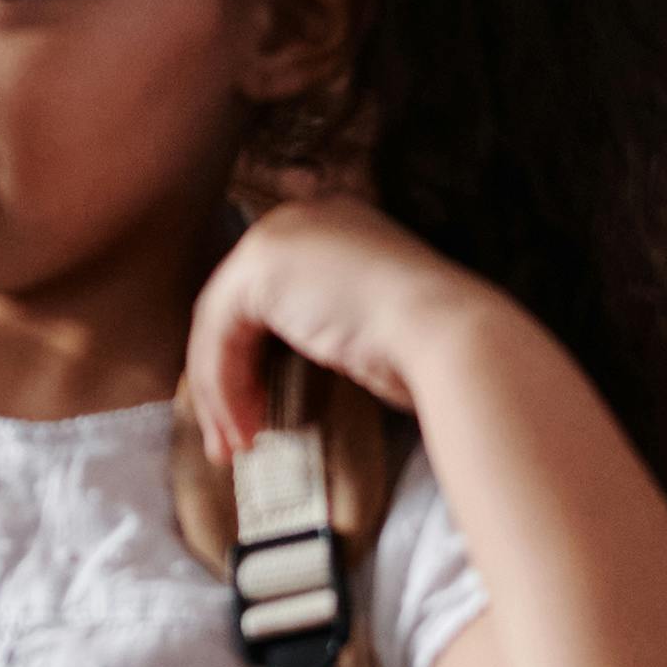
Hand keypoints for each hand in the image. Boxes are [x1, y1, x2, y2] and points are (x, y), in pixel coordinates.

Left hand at [180, 196, 491, 465]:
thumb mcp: (372, 328)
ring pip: (222, 326)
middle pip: (239, 309)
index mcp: (335, 226)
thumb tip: (277, 372)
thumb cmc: (430, 346)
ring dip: (222, 393)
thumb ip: (328, 329)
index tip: (262, 411)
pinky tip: (242, 428)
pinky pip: (217, 335)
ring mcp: (277, 237)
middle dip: (229, 379)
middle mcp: (301, 221)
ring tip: (235, 446)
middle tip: (235, 437)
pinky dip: (221, 387)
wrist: (449, 333)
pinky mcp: (258, 267)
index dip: (258, 357)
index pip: (273, 295)